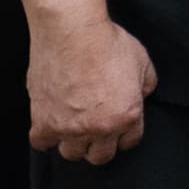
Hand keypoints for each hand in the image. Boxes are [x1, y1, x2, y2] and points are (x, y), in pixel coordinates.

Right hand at [24, 9, 155, 162]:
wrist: (72, 32)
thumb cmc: (107, 42)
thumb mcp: (143, 62)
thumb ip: (146, 85)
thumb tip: (142, 94)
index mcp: (128, 115)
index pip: (129, 142)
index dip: (124, 135)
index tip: (117, 129)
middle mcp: (100, 127)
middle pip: (100, 155)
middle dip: (100, 145)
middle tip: (95, 131)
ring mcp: (70, 127)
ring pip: (71, 153)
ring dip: (73, 142)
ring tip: (73, 127)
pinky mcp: (43, 121)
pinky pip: (41, 143)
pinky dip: (45, 136)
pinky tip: (51, 124)